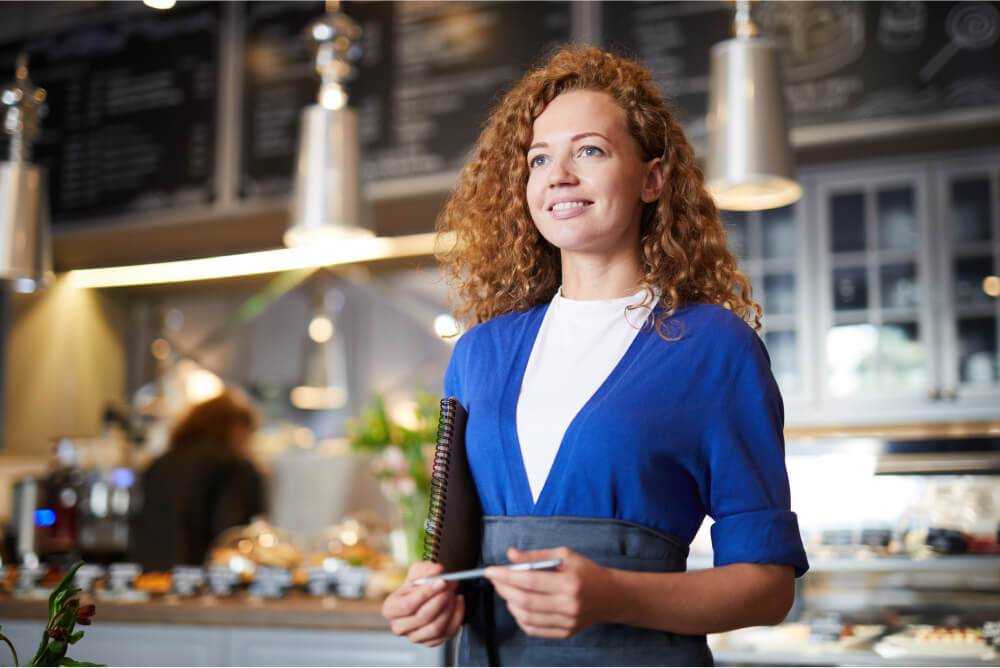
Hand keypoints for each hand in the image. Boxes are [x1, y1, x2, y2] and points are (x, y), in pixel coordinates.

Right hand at [382, 561, 464, 646]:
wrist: (424, 595)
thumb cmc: (417, 584)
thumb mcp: (417, 571)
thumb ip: (426, 569)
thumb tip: (438, 570)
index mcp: (391, 609)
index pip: (408, 605)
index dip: (426, 593)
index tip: (442, 581)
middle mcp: (399, 626)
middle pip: (423, 617)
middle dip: (441, 599)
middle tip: (452, 584)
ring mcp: (414, 637)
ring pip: (436, 627)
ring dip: (449, 608)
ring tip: (454, 592)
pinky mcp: (430, 642)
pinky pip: (447, 633)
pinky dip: (457, 616)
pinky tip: (458, 602)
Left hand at [485, 546, 614, 638]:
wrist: (611, 596)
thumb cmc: (587, 572)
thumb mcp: (565, 555)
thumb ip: (537, 555)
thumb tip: (510, 555)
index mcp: (569, 583)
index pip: (530, 581)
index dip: (506, 576)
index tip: (490, 571)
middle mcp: (568, 605)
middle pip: (525, 601)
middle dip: (504, 589)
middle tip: (495, 579)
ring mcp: (567, 622)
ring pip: (527, 618)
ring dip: (510, 604)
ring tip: (506, 591)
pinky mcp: (565, 633)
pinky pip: (535, 630)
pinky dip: (520, 619)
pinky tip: (517, 606)